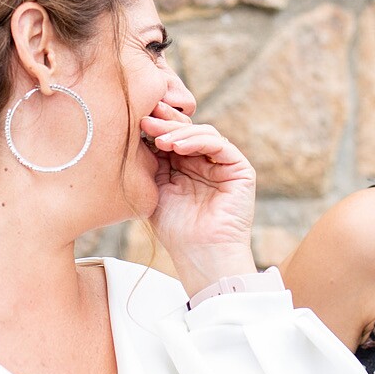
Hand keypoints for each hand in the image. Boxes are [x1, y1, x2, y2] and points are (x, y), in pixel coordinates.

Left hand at [141, 103, 256, 294]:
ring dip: (179, 132)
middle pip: (187, 130)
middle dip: (165, 122)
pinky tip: (176, 146)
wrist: (200, 255)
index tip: (134, 118)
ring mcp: (223, 164)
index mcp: (186, 166)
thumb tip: (138, 131)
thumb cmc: (176, 230)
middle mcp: (205, 162)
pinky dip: (197, 141)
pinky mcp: (240, 169)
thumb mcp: (155, 189)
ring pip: (203, 133)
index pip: (173, 136)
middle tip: (144, 118)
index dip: (157, 126)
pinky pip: (219, 145)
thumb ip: (151, 162)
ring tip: (159, 139)